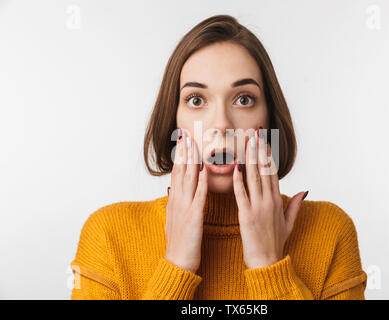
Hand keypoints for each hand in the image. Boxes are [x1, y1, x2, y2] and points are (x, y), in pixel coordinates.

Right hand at [165, 128, 207, 273]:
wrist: (177, 263)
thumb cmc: (181, 243)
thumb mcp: (176, 219)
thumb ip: (178, 203)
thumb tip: (176, 192)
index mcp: (175, 200)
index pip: (177, 172)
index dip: (180, 155)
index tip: (183, 140)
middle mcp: (178, 200)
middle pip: (180, 170)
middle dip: (184, 151)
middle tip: (186, 133)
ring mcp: (184, 207)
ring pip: (188, 179)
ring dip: (191, 160)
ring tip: (194, 143)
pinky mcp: (193, 217)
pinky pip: (198, 196)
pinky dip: (201, 182)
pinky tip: (204, 170)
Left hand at [233, 127, 307, 268]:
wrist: (268, 263)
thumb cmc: (276, 243)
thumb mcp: (289, 223)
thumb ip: (295, 205)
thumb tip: (304, 190)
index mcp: (278, 201)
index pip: (273, 172)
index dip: (268, 155)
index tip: (264, 141)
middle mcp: (269, 201)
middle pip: (264, 170)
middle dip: (258, 150)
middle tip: (253, 133)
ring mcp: (259, 208)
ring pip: (254, 178)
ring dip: (250, 159)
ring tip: (246, 142)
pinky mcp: (247, 216)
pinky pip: (242, 195)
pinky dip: (238, 181)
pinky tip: (235, 168)